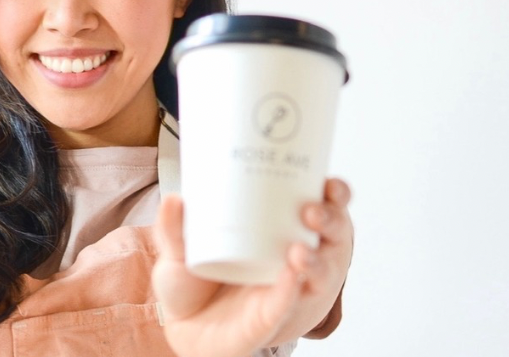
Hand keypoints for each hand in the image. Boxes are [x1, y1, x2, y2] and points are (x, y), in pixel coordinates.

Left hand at [152, 178, 352, 356]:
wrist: (183, 326)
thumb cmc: (195, 279)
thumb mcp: (180, 247)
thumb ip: (172, 226)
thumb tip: (174, 199)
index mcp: (283, 230)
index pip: (324, 207)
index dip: (335, 194)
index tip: (329, 182)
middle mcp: (296, 258)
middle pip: (333, 238)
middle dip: (333, 221)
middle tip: (311, 211)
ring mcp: (289, 290)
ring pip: (321, 274)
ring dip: (317, 261)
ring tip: (299, 250)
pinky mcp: (272, 318)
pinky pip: (287, 304)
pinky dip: (290, 290)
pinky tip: (291, 277)